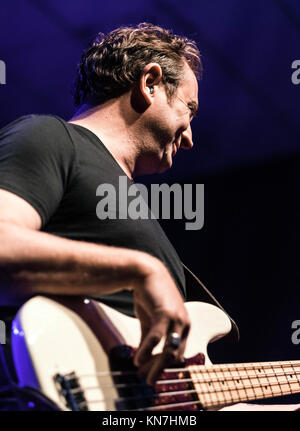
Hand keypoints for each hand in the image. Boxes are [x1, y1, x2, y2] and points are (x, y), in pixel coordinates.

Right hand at [132, 259, 189, 384]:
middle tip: (146, 380)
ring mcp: (177, 319)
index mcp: (183, 327)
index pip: (178, 354)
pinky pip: (156, 338)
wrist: (145, 273)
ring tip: (141, 373)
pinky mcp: (165, 314)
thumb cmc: (149, 295)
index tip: (150, 375)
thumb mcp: (150, 320)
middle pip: (175, 356)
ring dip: (155, 365)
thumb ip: (149, 338)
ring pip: (168, 350)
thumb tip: (142, 357)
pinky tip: (138, 359)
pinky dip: (147, 350)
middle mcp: (184, 324)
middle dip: (160, 370)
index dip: (164, 367)